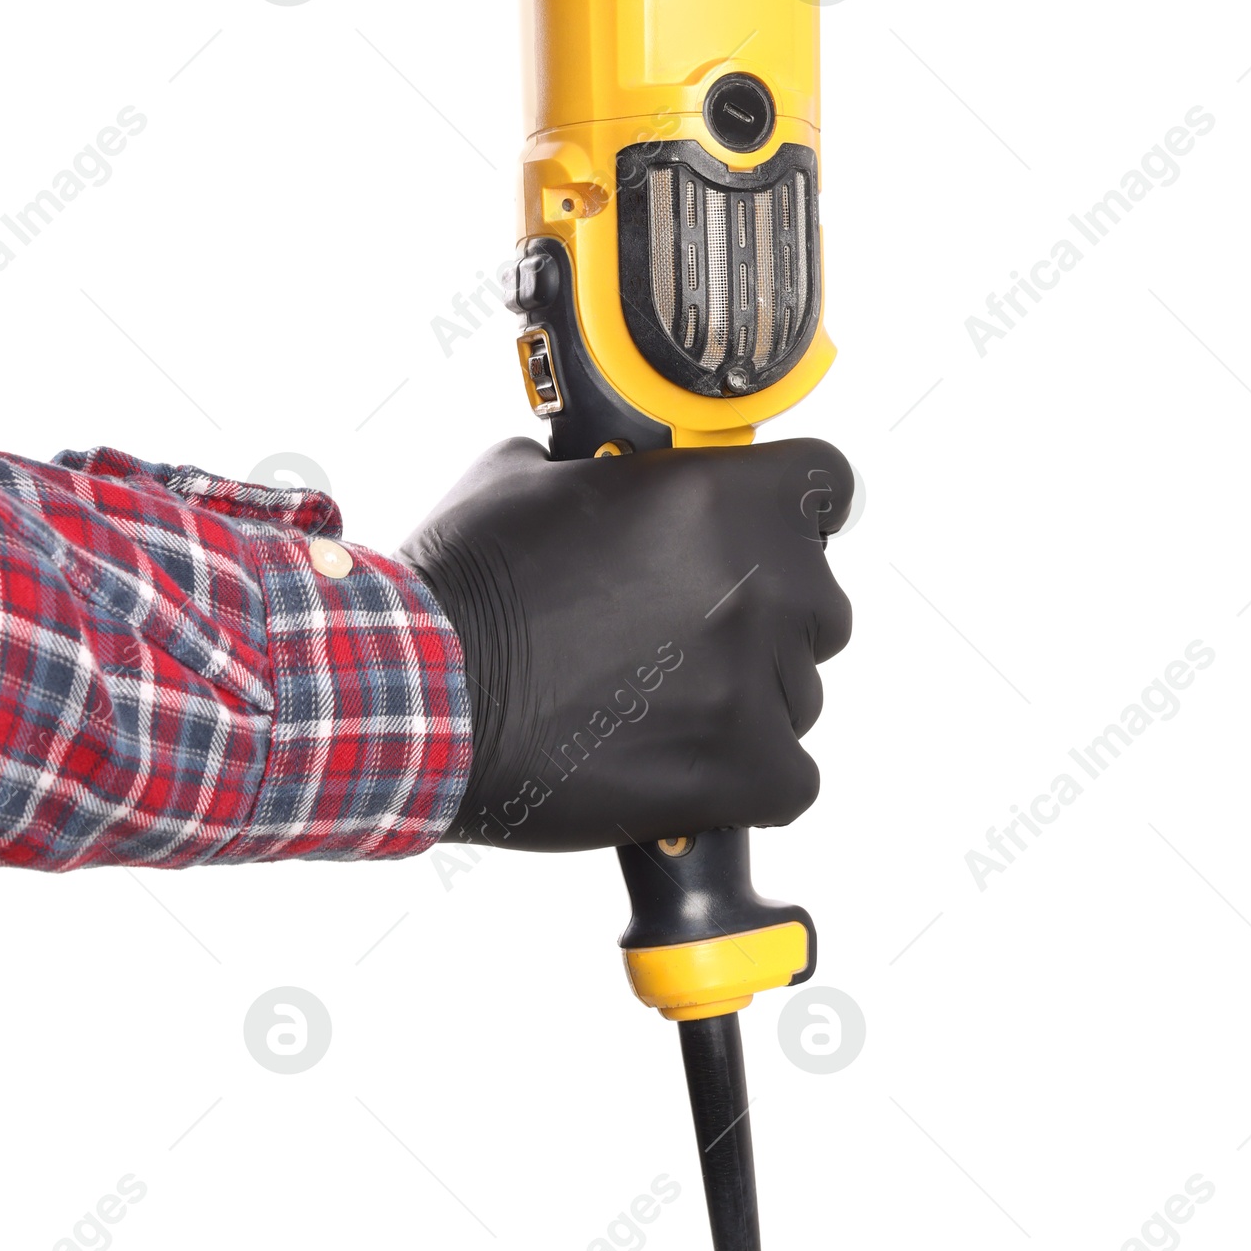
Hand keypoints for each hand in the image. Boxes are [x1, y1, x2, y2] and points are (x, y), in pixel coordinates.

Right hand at [401, 437, 851, 851]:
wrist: (421, 694)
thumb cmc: (463, 581)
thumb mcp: (531, 474)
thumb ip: (611, 471)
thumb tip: (619, 473)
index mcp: (720, 495)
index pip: (829, 483)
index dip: (793, 509)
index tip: (763, 532)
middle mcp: (758, 581)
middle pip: (819, 599)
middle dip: (764, 614)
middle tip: (682, 632)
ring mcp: (758, 679)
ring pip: (801, 690)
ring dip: (746, 696)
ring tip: (656, 703)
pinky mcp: (746, 771)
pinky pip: (792, 777)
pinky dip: (745, 779)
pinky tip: (680, 762)